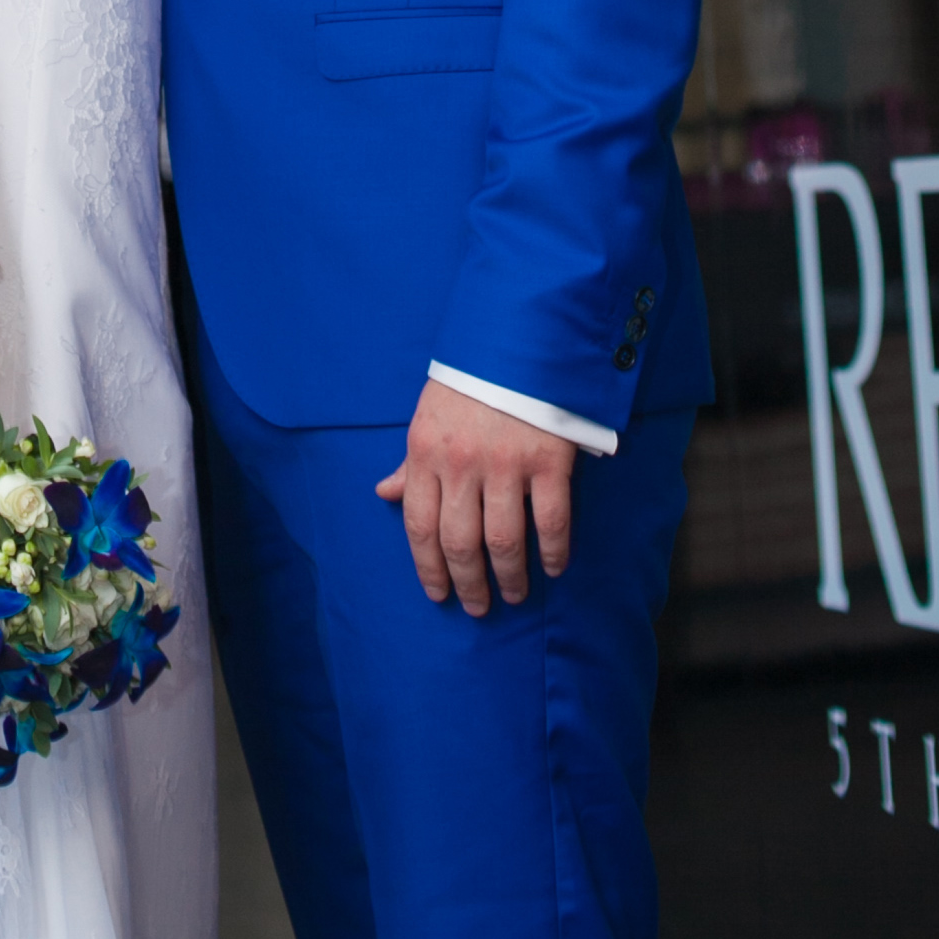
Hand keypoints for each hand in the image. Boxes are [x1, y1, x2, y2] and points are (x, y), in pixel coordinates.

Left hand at [377, 383, 575, 615]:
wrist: (519, 331)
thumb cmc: (470, 378)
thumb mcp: (428, 413)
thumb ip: (410, 461)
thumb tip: (384, 492)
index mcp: (425, 450)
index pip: (418, 525)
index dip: (427, 567)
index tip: (439, 594)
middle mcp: (461, 462)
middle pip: (459, 542)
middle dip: (468, 583)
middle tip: (478, 606)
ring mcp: (506, 462)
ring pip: (504, 541)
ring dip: (509, 578)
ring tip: (514, 594)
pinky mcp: (548, 459)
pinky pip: (551, 521)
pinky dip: (553, 552)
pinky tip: (554, 567)